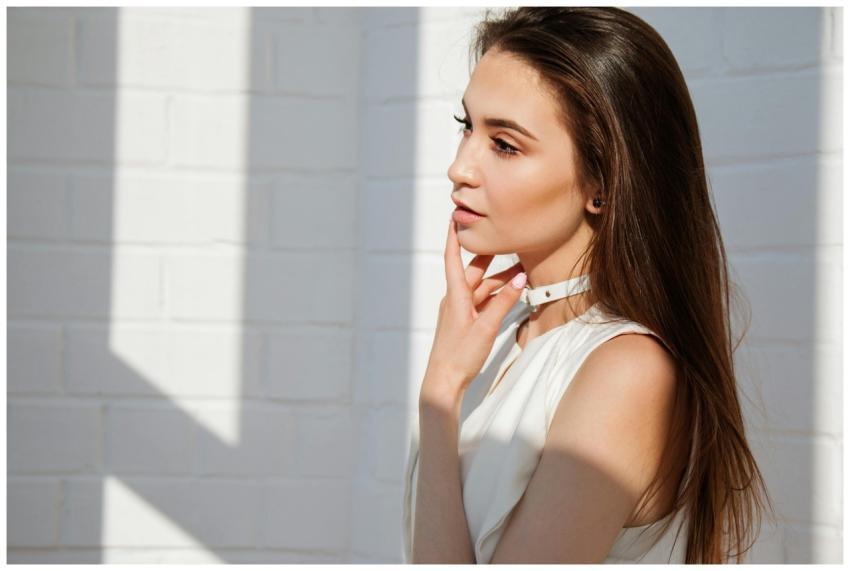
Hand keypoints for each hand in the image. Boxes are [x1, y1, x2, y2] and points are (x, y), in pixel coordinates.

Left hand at [420, 218, 526, 407]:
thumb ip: (504, 301)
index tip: (455, 217)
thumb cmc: (460, 356)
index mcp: (455, 296)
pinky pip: (482, 302)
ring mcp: (460, 311)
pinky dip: (497, 297)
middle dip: (491, 257)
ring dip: (500, 280)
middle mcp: (455, 299)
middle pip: (474, 271)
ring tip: (522, 271)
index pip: (453, 258)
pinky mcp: (465, 322)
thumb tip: (520, 278)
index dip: (454, 237)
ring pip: (481, 288)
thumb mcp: (487, 327)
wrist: (445, 381)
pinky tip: (512, 295)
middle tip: (506, 240)